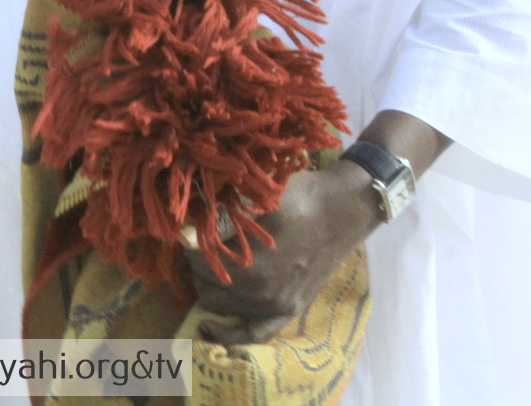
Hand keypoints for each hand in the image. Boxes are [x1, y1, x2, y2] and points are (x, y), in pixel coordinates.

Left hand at [184, 163, 376, 344]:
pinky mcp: (287, 310)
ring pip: (218, 306)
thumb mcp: (258, 196)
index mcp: (251, 263)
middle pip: (203, 284)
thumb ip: (222, 213)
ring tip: (208, 265)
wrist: (343, 210)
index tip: (192, 225)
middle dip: (197, 262)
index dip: (190, 239)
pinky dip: (228, 335)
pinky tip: (206, 329)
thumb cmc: (300, 196)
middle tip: (201, 241)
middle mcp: (261, 292)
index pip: (197, 259)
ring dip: (208, 286)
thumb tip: (186, 224)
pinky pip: (252, 334)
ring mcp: (275, 305)